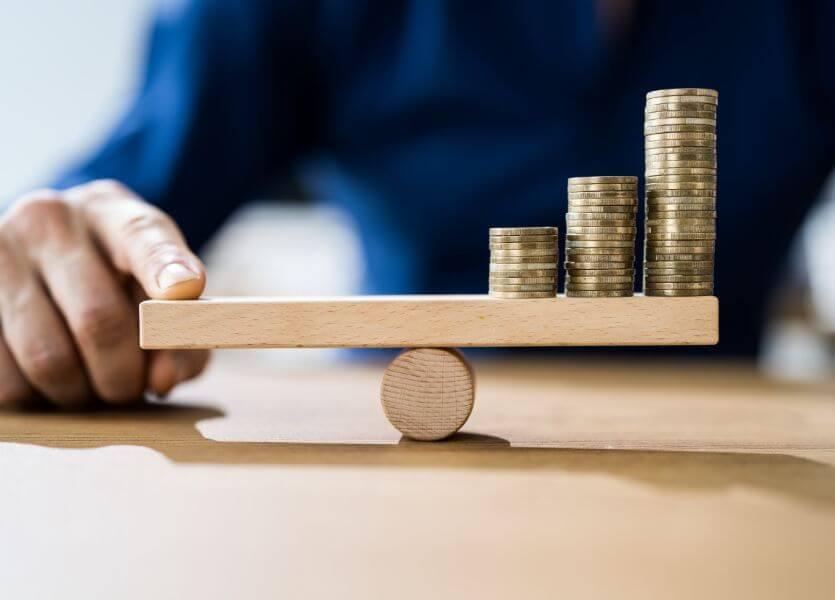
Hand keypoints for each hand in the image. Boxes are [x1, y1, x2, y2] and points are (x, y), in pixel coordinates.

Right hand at [0, 180, 209, 408]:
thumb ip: (182, 335)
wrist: (46, 259)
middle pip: (99, 320)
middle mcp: (51, 219)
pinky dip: (38, 398)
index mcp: (113, 211)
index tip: (184, 288)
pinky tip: (50, 379)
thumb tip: (161, 380)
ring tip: (92, 384)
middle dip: (124, 375)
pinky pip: (7, 380)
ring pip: (48, 357)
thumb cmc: (120, 283)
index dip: (163, 267)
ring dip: (81, 393)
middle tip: (131, 388)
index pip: (142, 236)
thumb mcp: (162, 295)